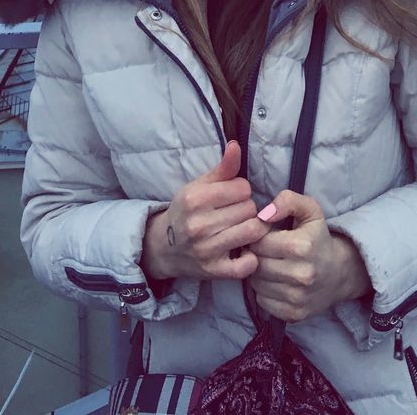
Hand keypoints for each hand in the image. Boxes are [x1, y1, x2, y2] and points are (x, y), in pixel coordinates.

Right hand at [141, 141, 266, 282]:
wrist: (163, 247)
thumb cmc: (186, 211)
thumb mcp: (198, 186)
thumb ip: (222, 168)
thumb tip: (236, 145)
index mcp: (195, 199)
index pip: (242, 187)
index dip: (241, 190)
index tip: (232, 197)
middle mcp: (199, 225)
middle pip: (250, 208)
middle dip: (247, 209)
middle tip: (236, 213)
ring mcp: (207, 250)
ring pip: (253, 231)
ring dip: (253, 229)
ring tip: (243, 227)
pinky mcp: (214, 271)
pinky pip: (247, 265)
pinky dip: (251, 258)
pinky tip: (244, 250)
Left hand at [248, 190, 371, 322]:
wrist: (339, 273)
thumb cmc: (318, 237)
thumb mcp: (309, 210)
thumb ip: (287, 200)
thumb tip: (263, 214)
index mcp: (302, 246)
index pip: (259, 242)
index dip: (257, 236)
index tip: (264, 235)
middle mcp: (300, 275)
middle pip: (256, 264)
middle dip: (255, 255)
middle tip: (264, 250)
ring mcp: (297, 297)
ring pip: (256, 284)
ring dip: (257, 273)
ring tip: (269, 264)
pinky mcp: (294, 314)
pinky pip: (263, 302)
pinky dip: (264, 291)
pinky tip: (274, 281)